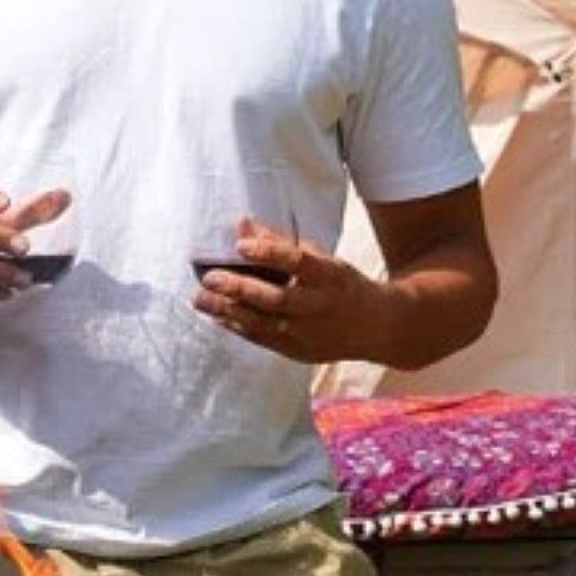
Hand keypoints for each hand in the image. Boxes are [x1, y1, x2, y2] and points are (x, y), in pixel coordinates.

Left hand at [192, 215, 359, 361]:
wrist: (375, 326)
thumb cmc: (339, 284)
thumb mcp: (321, 258)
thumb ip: (280, 242)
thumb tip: (242, 224)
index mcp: (329, 275)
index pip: (297, 262)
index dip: (268, 252)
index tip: (240, 245)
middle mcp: (319, 306)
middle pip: (276, 298)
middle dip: (240, 288)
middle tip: (209, 277)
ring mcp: (309, 333)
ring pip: (265, 324)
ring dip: (228, 311)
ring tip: (200, 299)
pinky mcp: (299, 351)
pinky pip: (263, 340)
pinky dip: (237, 327)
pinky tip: (216, 316)